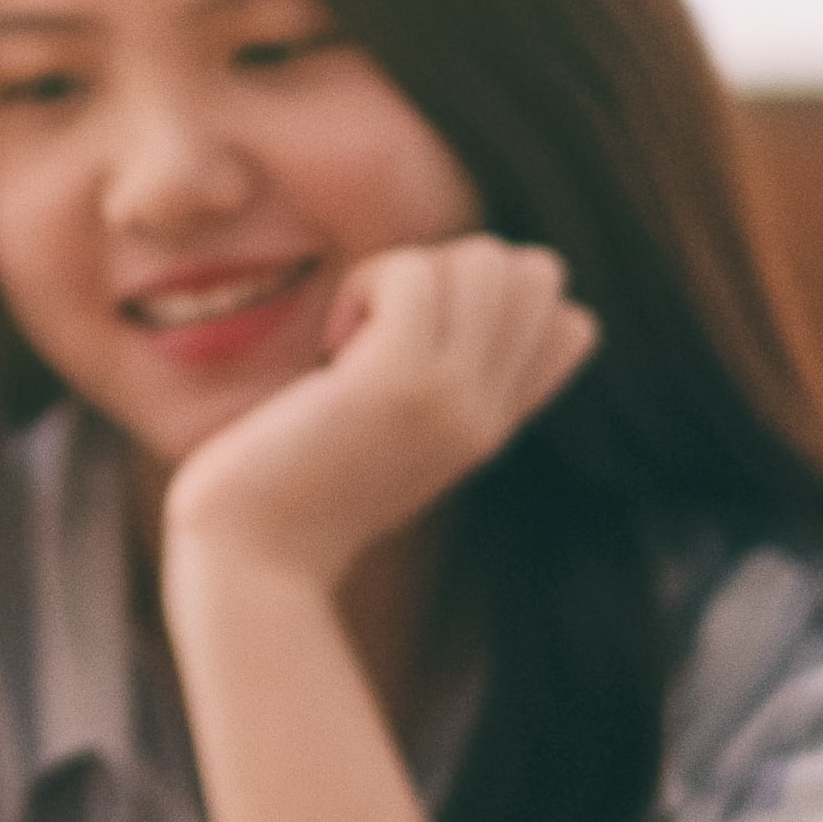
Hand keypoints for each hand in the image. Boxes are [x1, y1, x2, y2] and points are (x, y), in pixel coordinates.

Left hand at [155, 236, 597, 594]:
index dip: (491, 301)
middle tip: (384, 327)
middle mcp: (485, 413)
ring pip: (484, 261)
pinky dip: (366, 285)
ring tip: (357, 337)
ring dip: (407, 273)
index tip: (416, 341)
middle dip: (452, 269)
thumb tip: (472, 322)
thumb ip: (441, 382)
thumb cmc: (294, 491)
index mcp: (489, 424)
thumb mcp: (394, 435)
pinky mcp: (398, 382)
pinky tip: (332, 349)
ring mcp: (452, 398)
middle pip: (534, 273)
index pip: (571, 326)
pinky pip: (412, 273)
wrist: (251, 559)